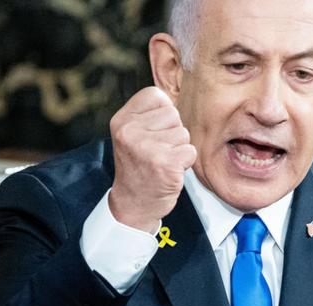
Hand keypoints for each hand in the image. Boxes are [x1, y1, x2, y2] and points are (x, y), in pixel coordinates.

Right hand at [108, 86, 196, 232]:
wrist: (133, 205)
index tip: (153, 133)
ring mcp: (147, 148)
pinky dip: (185, 163)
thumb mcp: (133, 135)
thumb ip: (149, 114)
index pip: (156, 95)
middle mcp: (130, 131)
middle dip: (172, 134)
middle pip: (174, 115)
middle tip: (157, 153)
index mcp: (122, 120)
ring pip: (184, 134)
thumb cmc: (139, 167)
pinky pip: (191, 151)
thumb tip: (175, 93)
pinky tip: (170, 171)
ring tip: (162, 162)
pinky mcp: (165, 164)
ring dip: (179, 149)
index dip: (163, 114)